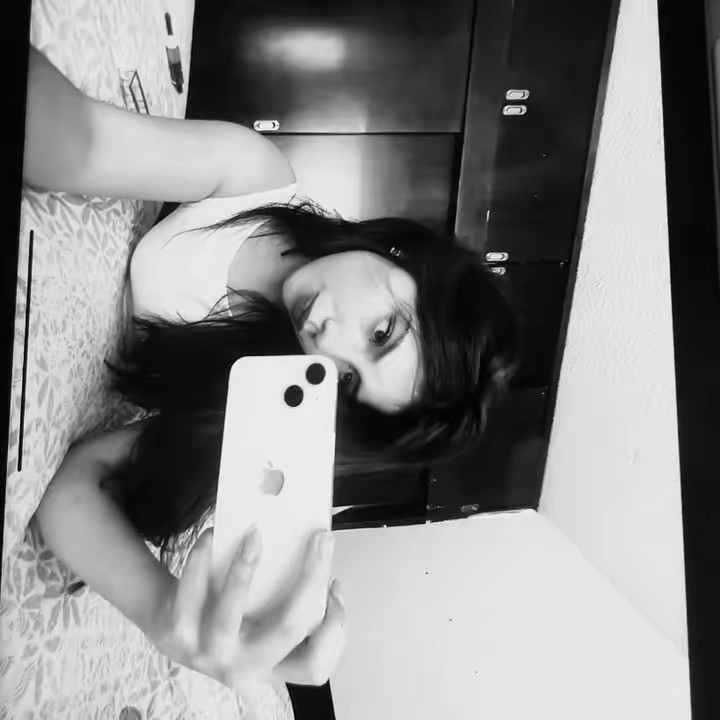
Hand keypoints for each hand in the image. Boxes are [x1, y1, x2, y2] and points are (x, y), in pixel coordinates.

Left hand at [148, 526, 347, 688]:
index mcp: (271, 666)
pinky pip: (190, 592)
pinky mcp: (178, 632)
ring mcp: (208, 652)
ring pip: (232, 612)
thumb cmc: (226, 619)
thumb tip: (320, 554)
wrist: (169, 628)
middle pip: (289, 627)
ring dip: (245, 568)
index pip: (315, 666)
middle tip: (320, 541)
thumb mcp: (262, 628)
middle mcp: (243, 666)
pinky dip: (200, 560)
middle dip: (311, 577)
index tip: (335, 584)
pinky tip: (211, 537)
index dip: (334, 627)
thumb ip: (288, 607)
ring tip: (255, 534)